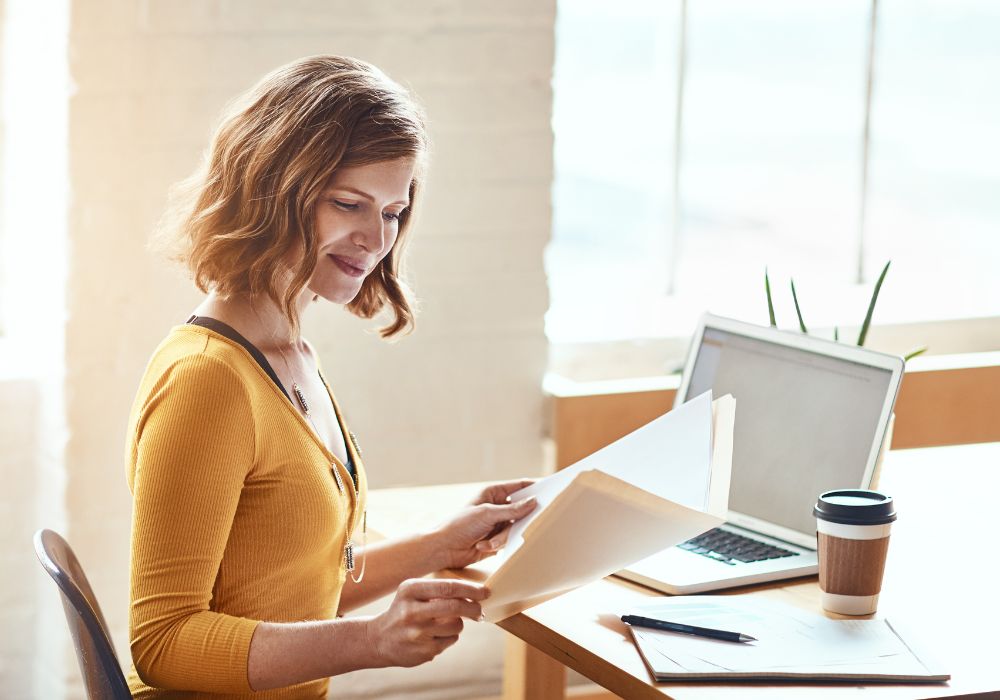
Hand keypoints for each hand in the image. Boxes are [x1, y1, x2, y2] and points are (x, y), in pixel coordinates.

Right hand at [366, 578, 487, 667]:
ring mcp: (417, 633)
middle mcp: (412, 611)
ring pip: (456, 626)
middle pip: (455, 607)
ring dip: (457, 624)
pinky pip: (450, 641)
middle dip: (474, 608)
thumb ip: (439, 591)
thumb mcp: (413, 593)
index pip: (448, 587)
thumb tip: (475, 593)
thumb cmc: (404, 611)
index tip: (485, 591)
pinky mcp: (423, 652)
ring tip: (443, 624)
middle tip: (480, 610)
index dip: (471, 590)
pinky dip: (448, 637)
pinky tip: (433, 636)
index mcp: (410, 590)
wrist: (379, 639)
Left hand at [431, 478, 537, 569]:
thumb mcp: (487, 514)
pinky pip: (508, 540)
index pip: (519, 486)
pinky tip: (483, 546)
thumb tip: (533, 502)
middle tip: (530, 522)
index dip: (534, 487)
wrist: (444, 548)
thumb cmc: (459, 525)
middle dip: (520, 519)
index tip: (551, 490)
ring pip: (515, 527)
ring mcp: (497, 523)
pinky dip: (498, 544)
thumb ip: (512, 509)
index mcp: (492, 493)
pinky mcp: (496, 539)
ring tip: (487, 542)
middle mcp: (496, 506)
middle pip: (521, 509)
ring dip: (502, 536)